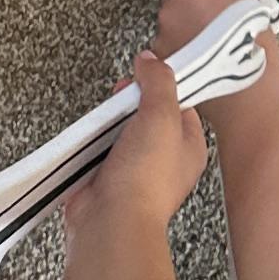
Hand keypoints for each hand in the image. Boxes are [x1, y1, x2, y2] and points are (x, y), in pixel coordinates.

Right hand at [62, 49, 208, 236]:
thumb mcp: (161, 114)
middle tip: (122, 93)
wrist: (112, 220)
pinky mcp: (105, 177)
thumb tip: (150, 60)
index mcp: (189, 146)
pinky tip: (89, 135)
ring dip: (109, 120)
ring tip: (105, 116)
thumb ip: (158, 82)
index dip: (164, 84)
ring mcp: (133, 169)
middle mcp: (164, 159)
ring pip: (120, 130)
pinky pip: (98, 148)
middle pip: (147, 115)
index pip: (181, 103)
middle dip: (131, 101)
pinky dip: (91, 139)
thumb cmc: (146, 176)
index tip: (147, 69)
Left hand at [153, 0, 260, 57]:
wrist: (246, 102)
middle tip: (222, 15)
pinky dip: (185, 49)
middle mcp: (169, 12)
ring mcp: (162, 40)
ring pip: (173, 23)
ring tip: (217, 41)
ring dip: (188, 27)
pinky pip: (171, 47)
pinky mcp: (164, 64)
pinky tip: (208, 58)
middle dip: (195, 2)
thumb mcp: (252, 6)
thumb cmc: (251, 53)